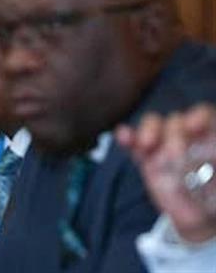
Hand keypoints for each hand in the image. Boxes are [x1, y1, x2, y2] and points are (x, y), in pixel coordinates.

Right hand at [117, 104, 215, 241]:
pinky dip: (127, 138)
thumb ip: (215, 168)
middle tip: (175, 154)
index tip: (194, 126)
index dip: (198, 117)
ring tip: (147, 144)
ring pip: (153, 127)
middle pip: (176, 121)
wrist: (200, 214)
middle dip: (173, 133)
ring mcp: (164, 146)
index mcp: (210, 138)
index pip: (204, 117)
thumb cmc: (215, 195)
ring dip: (148, 131)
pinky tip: (124, 136)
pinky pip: (134, 144)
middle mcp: (187, 137)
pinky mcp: (146, 159)